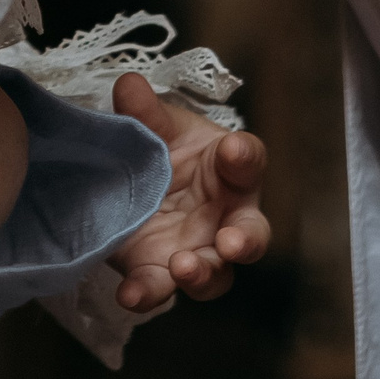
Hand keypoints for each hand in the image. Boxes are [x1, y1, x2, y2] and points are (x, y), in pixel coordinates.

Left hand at [105, 74, 270, 310]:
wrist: (134, 181)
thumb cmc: (165, 149)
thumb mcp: (157, 127)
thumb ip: (145, 112)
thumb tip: (128, 84)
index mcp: (230, 170)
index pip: (248, 161)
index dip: (243, 157)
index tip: (232, 151)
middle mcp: (225, 216)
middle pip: (251, 234)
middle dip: (244, 241)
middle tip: (230, 242)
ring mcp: (197, 250)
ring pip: (215, 274)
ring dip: (201, 275)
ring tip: (182, 267)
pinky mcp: (161, 271)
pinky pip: (160, 288)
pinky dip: (147, 293)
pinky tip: (130, 294)